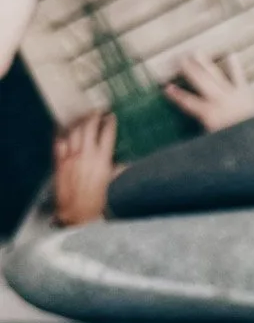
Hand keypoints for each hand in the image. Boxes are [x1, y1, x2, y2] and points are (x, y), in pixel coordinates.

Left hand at [52, 112, 115, 226]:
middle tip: (97, 111)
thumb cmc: (97, 199)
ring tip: (82, 118)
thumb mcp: (113, 182)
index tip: (111, 116)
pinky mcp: (59, 162)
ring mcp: (70, 157)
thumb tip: (126, 163)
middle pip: (89, 128)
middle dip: (93, 116)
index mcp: (102, 159)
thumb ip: (118, 169)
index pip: (107, 134)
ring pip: (73, 132)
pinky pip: (58, 142)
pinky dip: (60, 133)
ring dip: (78, 122)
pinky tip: (62, 127)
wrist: (77, 211)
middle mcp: (86, 154)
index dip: (109, 122)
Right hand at [165, 53, 253, 131]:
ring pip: (215, 76)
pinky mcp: (246, 92)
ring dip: (205, 63)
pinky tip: (231, 54)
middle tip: (179, 58)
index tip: (166, 87)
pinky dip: (235, 66)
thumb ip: (203, 126)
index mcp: (208, 114)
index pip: (187, 102)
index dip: (176, 95)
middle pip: (200, 81)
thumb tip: (191, 126)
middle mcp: (219, 101)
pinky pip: (239, 77)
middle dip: (189, 69)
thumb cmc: (234, 140)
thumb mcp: (214, 137)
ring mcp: (233, 94)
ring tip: (197, 52)